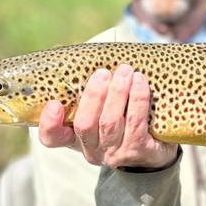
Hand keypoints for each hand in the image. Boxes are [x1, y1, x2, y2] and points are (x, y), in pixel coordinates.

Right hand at [38, 64, 178, 168]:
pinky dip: (138, 99)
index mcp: (76, 138)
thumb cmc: (122, 118)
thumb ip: (84, 85)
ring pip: (110, 122)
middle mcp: (93, 150)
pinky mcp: (138, 151)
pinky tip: (140, 83)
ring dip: (118, 93)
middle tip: (103, 73)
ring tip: (126, 71)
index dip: (49, 123)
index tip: (55, 103)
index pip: (52, 138)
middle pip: (85, 125)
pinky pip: (135, 123)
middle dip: (93, 96)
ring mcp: (115, 154)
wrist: (156, 145)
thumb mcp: (100, 107)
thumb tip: (65, 51)